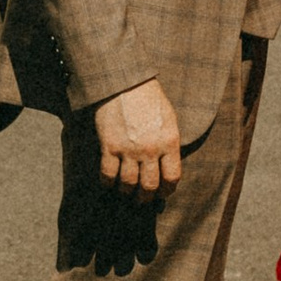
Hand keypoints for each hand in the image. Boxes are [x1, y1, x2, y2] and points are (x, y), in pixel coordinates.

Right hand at [95, 78, 182, 192]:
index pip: (172, 177)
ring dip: (127, 191)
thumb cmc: (148, 97)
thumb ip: (169, 142)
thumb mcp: (168, 118)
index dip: (167, 190)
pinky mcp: (109, 145)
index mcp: (169, 141)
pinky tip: (109, 182)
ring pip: (128, 184)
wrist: (123, 81)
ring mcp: (129, 148)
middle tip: (142, 199)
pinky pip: (108, 174)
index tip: (162, 193)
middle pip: (149, 186)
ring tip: (126, 191)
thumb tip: (167, 165)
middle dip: (146, 197)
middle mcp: (150, 149)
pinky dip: (108, 182)